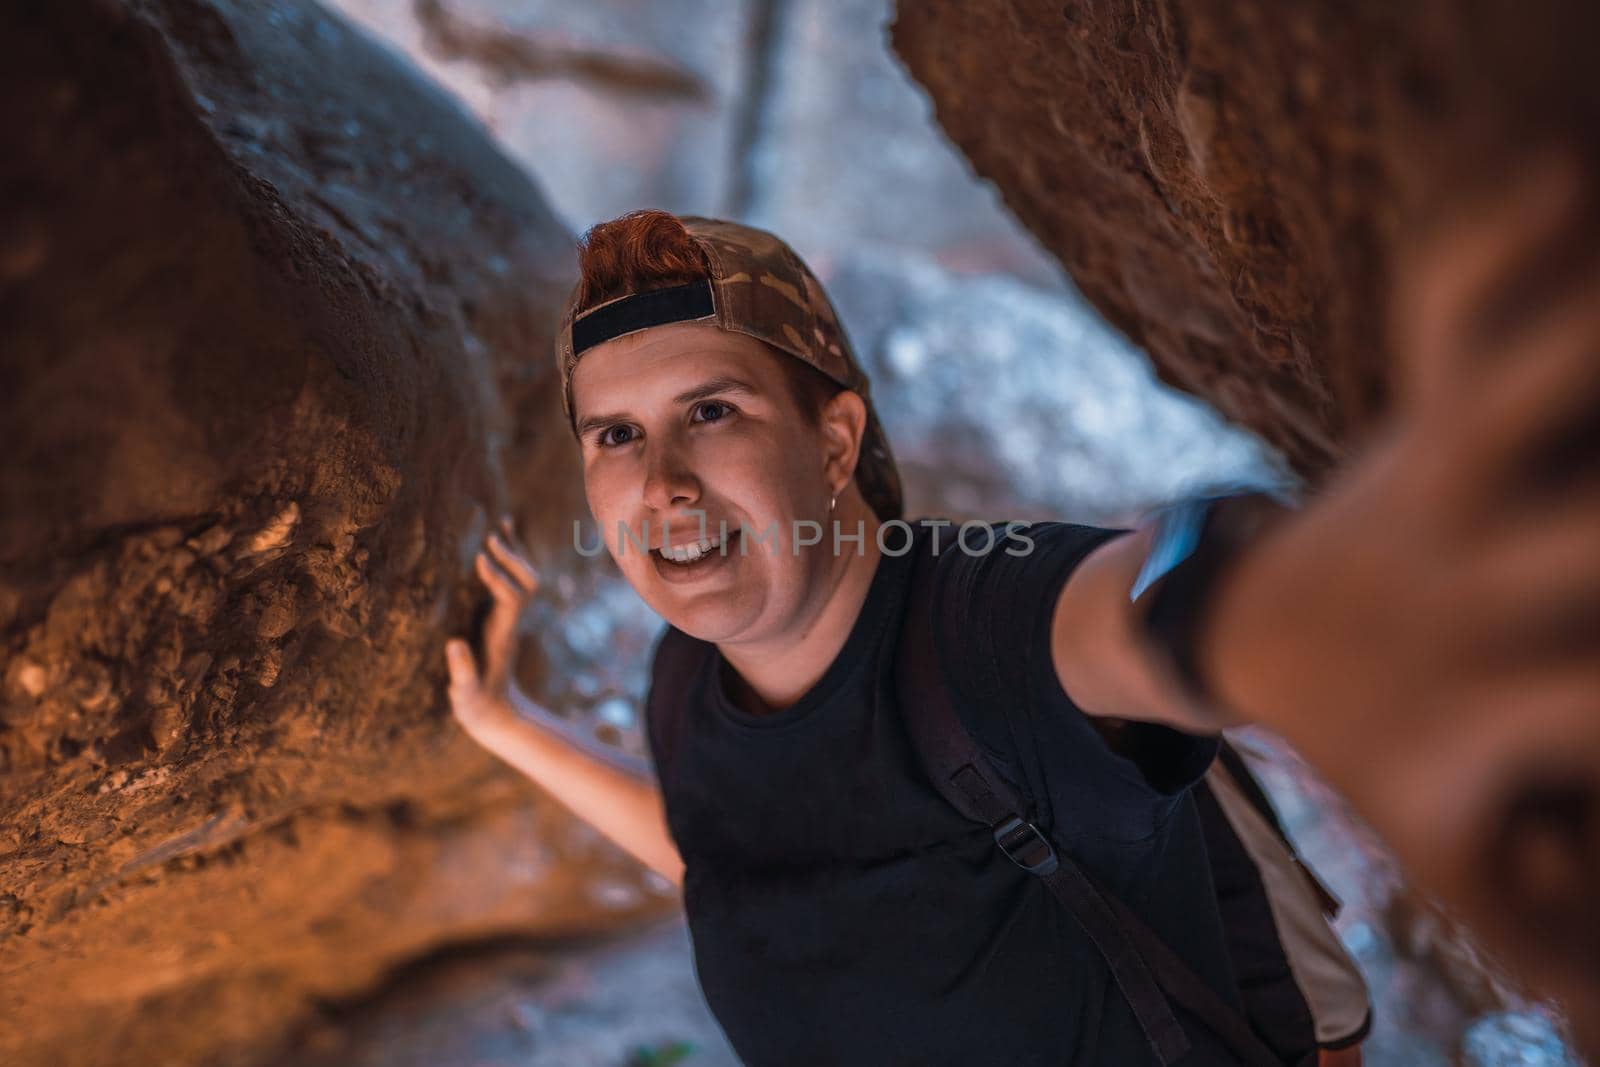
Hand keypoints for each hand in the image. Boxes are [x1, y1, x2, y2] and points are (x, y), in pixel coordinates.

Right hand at [445, 515, 540, 741]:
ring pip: (524, 578)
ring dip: (515, 552)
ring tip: (502, 522)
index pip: (511, 599)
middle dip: (512, 558)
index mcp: (502, 635)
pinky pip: (512, 582)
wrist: (497, 714)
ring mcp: (509, 617)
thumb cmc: (477, 705)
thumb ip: (461, 672)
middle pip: (527, 583)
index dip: (499, 578)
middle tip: (491, 536)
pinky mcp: (501, 616)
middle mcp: (511, 621)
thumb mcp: (466, 694)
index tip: (481, 558)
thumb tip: (455, 645)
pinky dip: (508, 561)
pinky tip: (501, 540)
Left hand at [1201, 154, 1599, 997]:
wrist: (1233, 630)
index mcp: (1486, 687)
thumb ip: (1538, 934)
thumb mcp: (1443, 844)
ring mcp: (1437, 480)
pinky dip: (1496, 237)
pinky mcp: (1423, 411)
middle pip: (1587, 550)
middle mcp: (1465, 578)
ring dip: (1584, 334)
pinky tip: (1556, 183)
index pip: (1599, 707)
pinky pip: (1446, 299)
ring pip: (1509, 384)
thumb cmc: (1366, 739)